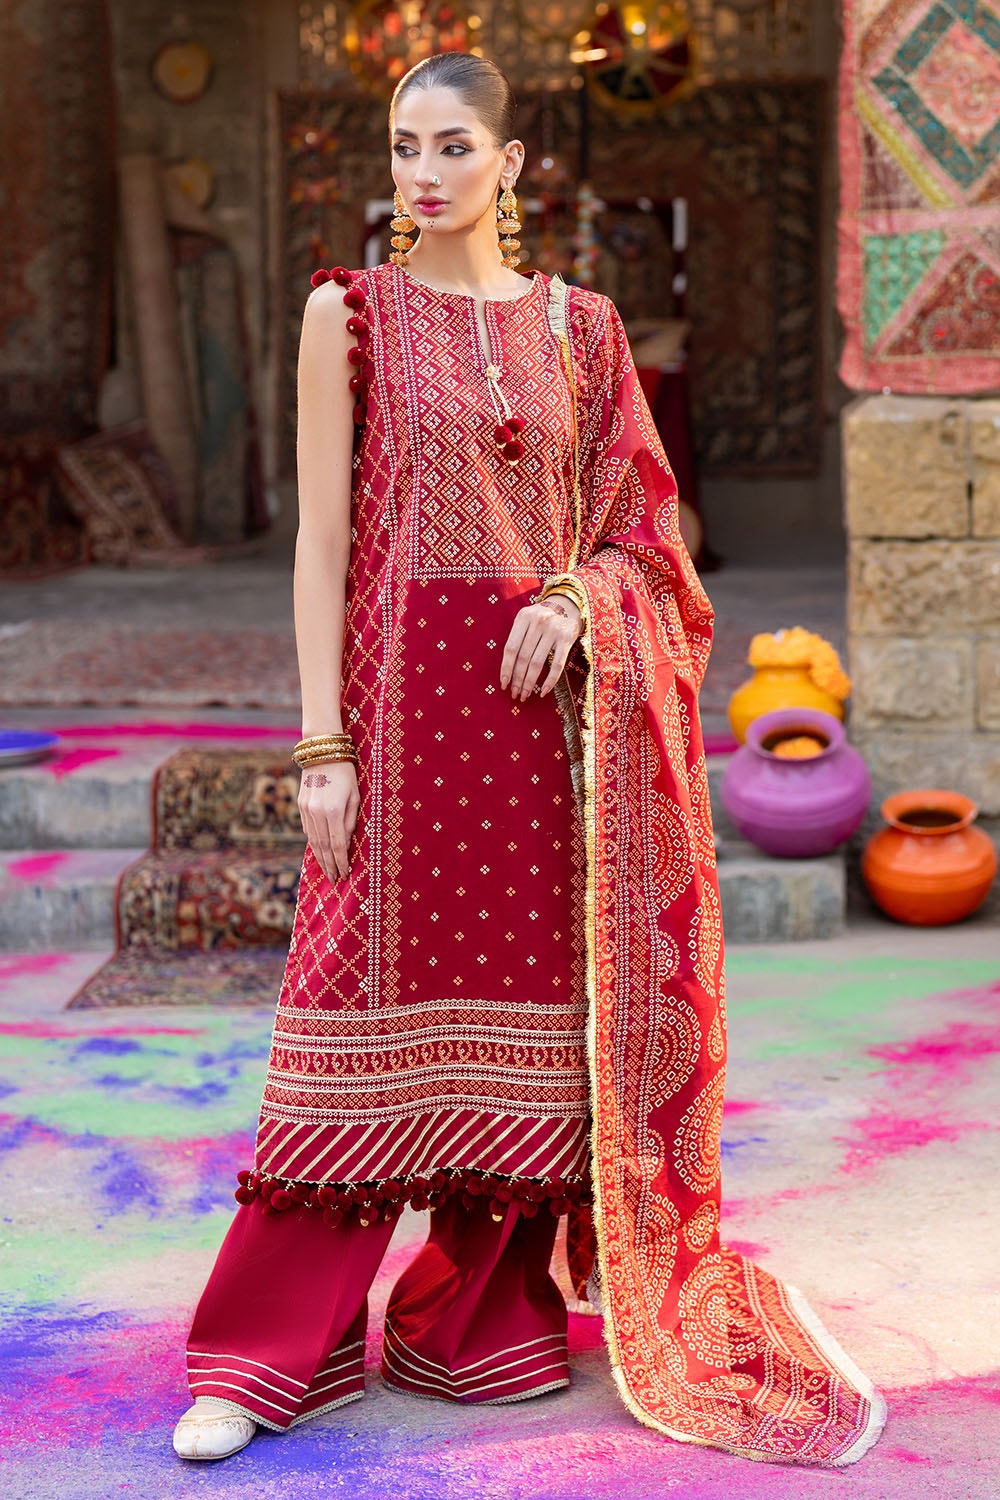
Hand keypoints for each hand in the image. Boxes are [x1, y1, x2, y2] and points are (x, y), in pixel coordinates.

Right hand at [297, 760, 359, 881]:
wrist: (323, 754)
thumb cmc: (346, 775)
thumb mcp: (355, 797)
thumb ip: (350, 821)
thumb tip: (345, 844)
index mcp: (333, 811)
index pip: (337, 845)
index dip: (341, 862)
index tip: (345, 874)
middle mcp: (317, 813)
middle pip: (323, 847)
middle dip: (329, 866)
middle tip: (335, 881)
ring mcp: (306, 810)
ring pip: (313, 841)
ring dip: (320, 858)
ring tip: (327, 871)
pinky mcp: (301, 806)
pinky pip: (308, 830)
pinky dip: (313, 844)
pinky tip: (319, 853)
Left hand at [500, 595, 582, 700]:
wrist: (568, 604)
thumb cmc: (542, 617)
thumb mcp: (526, 619)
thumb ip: (517, 637)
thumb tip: (507, 670)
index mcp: (523, 618)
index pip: (510, 648)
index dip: (506, 668)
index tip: (504, 684)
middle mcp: (538, 622)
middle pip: (523, 658)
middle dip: (517, 679)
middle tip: (515, 694)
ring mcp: (553, 630)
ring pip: (537, 663)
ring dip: (530, 682)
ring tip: (526, 694)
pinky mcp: (567, 639)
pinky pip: (557, 664)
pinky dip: (550, 680)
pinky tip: (544, 691)